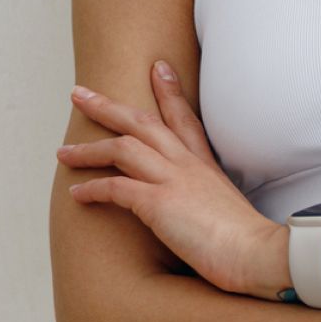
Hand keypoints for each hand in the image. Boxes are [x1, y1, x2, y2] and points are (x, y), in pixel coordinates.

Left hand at [56, 62, 278, 295]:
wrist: (258, 254)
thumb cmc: (249, 244)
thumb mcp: (231, 212)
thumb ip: (211, 205)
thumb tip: (204, 216)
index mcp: (206, 165)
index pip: (184, 118)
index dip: (169, 91)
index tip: (157, 67)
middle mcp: (188, 165)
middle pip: (142, 122)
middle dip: (107, 105)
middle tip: (79, 92)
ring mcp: (173, 180)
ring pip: (122, 148)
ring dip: (88, 149)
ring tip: (62, 152)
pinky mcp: (159, 203)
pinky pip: (116, 187)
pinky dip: (93, 189)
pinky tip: (76, 193)